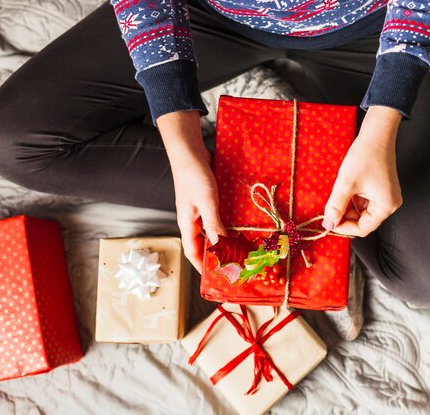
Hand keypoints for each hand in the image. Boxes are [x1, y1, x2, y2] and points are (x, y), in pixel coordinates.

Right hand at [157, 110, 225, 271]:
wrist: (190, 150)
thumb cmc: (193, 175)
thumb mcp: (206, 201)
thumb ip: (213, 224)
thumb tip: (220, 247)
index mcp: (187, 224)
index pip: (193, 253)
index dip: (204, 268)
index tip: (217, 279)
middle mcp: (193, 221)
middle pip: (204, 245)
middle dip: (217, 257)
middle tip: (235, 266)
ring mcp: (201, 211)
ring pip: (213, 232)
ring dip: (225, 241)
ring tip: (242, 251)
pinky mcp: (208, 201)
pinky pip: (218, 219)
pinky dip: (228, 225)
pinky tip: (240, 227)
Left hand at [323, 106, 402, 236]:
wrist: (376, 133)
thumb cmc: (365, 156)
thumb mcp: (346, 183)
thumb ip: (336, 206)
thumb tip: (328, 224)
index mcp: (386, 206)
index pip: (363, 228)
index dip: (344, 228)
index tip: (328, 222)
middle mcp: (389, 204)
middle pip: (363, 221)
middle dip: (345, 217)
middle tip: (329, 211)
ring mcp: (385, 197)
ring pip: (361, 212)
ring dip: (347, 208)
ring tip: (337, 197)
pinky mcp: (380, 190)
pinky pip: (363, 202)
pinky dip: (352, 200)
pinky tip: (344, 191)